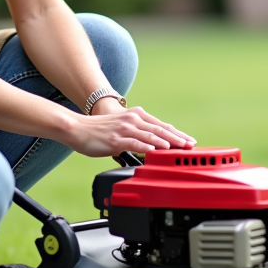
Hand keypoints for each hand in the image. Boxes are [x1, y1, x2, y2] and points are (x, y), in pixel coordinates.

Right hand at [64, 100, 195, 157]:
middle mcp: (133, 120)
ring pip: (150, 135)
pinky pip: (135, 143)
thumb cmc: (98, 131)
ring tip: (178, 147)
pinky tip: (155, 151)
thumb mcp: (122, 129)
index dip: (177, 133)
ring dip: (166, 142)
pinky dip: (147, 147)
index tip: (189, 141)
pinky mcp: (116, 139)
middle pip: (160, 129)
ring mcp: (125, 129)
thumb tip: (149, 147)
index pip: (161, 125)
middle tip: (190, 145)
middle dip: (177, 138)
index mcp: (136, 116)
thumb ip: (136, 135)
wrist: (78, 128)